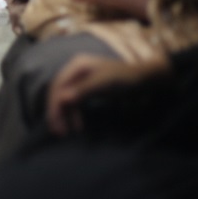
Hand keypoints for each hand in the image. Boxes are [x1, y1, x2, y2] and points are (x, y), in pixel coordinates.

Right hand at [46, 53, 167, 136]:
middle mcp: (75, 71)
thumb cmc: (124, 78)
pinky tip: (77, 127)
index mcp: (77, 65)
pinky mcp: (87, 89)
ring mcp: (81, 80)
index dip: (54, 104)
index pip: (57, 85)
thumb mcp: (104, 84)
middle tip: (58, 132)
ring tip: (65, 133)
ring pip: (65, 99)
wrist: (143, 78)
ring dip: (64, 116)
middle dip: (57, 112)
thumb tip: (63, 98)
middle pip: (58, 92)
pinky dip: (74, 114)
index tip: (55, 123)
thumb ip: (83, 90)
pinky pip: (75, 102)